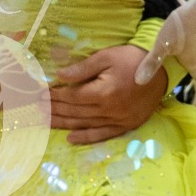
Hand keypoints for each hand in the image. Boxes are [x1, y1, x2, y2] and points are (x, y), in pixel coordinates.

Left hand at [49, 47, 167, 145]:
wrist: (162, 70)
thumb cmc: (133, 59)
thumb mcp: (107, 57)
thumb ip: (83, 69)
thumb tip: (59, 77)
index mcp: (104, 92)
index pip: (71, 96)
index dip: (53, 95)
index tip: (38, 94)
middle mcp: (109, 110)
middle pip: (74, 112)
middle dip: (53, 109)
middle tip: (33, 109)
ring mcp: (118, 120)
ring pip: (84, 124)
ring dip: (62, 123)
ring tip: (44, 122)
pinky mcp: (126, 126)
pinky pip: (102, 135)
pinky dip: (86, 138)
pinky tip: (70, 139)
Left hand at [135, 0, 195, 99]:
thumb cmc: (182, 27)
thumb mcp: (162, 45)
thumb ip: (152, 62)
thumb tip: (139, 82)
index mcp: (192, 59)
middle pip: (194, 54)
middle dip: (186, 49)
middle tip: (174, 40)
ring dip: (188, 31)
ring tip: (177, 20)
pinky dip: (193, 19)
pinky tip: (183, 6)